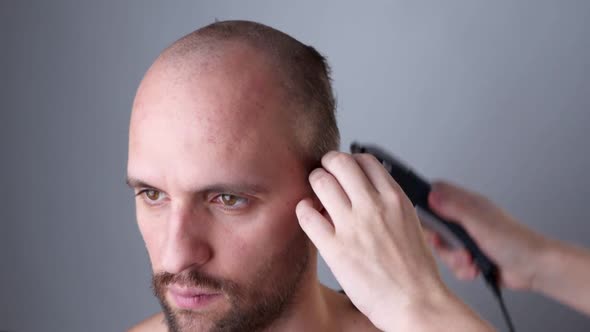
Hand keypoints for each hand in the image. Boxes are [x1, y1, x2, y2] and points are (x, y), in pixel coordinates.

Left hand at [295, 152, 473, 329]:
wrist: (417, 303)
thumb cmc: (416, 272)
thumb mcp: (410, 223)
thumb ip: (388, 204)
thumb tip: (366, 192)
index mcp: (395, 199)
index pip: (365, 160)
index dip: (349, 162)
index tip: (343, 171)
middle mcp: (374, 206)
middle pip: (339, 162)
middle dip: (327, 164)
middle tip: (324, 175)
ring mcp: (353, 225)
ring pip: (320, 181)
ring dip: (314, 185)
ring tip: (315, 197)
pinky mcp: (335, 248)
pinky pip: (307, 214)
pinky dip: (303, 210)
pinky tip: (309, 216)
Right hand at [426, 181, 548, 289]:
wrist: (534, 269)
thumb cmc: (515, 242)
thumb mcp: (479, 222)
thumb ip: (454, 208)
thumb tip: (432, 195)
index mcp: (467, 204)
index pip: (437, 193)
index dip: (426, 203)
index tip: (427, 219)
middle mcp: (465, 219)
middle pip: (434, 225)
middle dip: (440, 241)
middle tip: (453, 245)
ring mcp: (466, 238)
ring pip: (442, 248)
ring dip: (454, 259)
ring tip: (470, 260)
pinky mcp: (469, 256)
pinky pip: (453, 264)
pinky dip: (463, 269)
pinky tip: (476, 269)